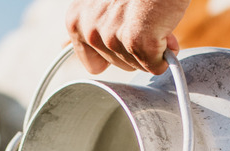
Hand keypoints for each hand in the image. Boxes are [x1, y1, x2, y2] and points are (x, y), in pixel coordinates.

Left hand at [66, 0, 190, 74]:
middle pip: (119, 64)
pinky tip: (163, 27)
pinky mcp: (136, 41)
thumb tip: (64, 46)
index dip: (115, 52)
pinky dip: (166, 52)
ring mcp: (111, 38)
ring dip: (152, 47)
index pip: (93, 63)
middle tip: (143, 19)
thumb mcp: (101, 3)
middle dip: (135, 48)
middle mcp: (89, 30)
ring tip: (152, 18)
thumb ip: (87, 25)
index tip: (124, 36)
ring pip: (138, 65)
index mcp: (76, 20)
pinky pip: (156, 65)